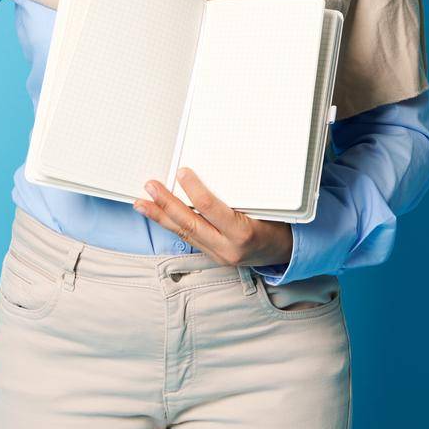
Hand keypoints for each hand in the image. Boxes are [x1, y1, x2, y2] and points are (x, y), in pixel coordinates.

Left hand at [133, 167, 293, 268]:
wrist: (286, 252)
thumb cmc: (279, 224)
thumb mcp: (268, 207)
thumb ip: (241, 195)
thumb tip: (214, 171)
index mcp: (244, 233)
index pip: (211, 209)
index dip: (194, 189)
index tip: (181, 172)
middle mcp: (228, 248)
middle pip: (190, 224)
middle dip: (166, 205)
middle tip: (150, 187)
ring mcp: (219, 256)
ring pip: (184, 234)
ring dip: (161, 217)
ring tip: (142, 203)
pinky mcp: (213, 257)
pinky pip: (189, 239)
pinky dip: (173, 225)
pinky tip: (160, 215)